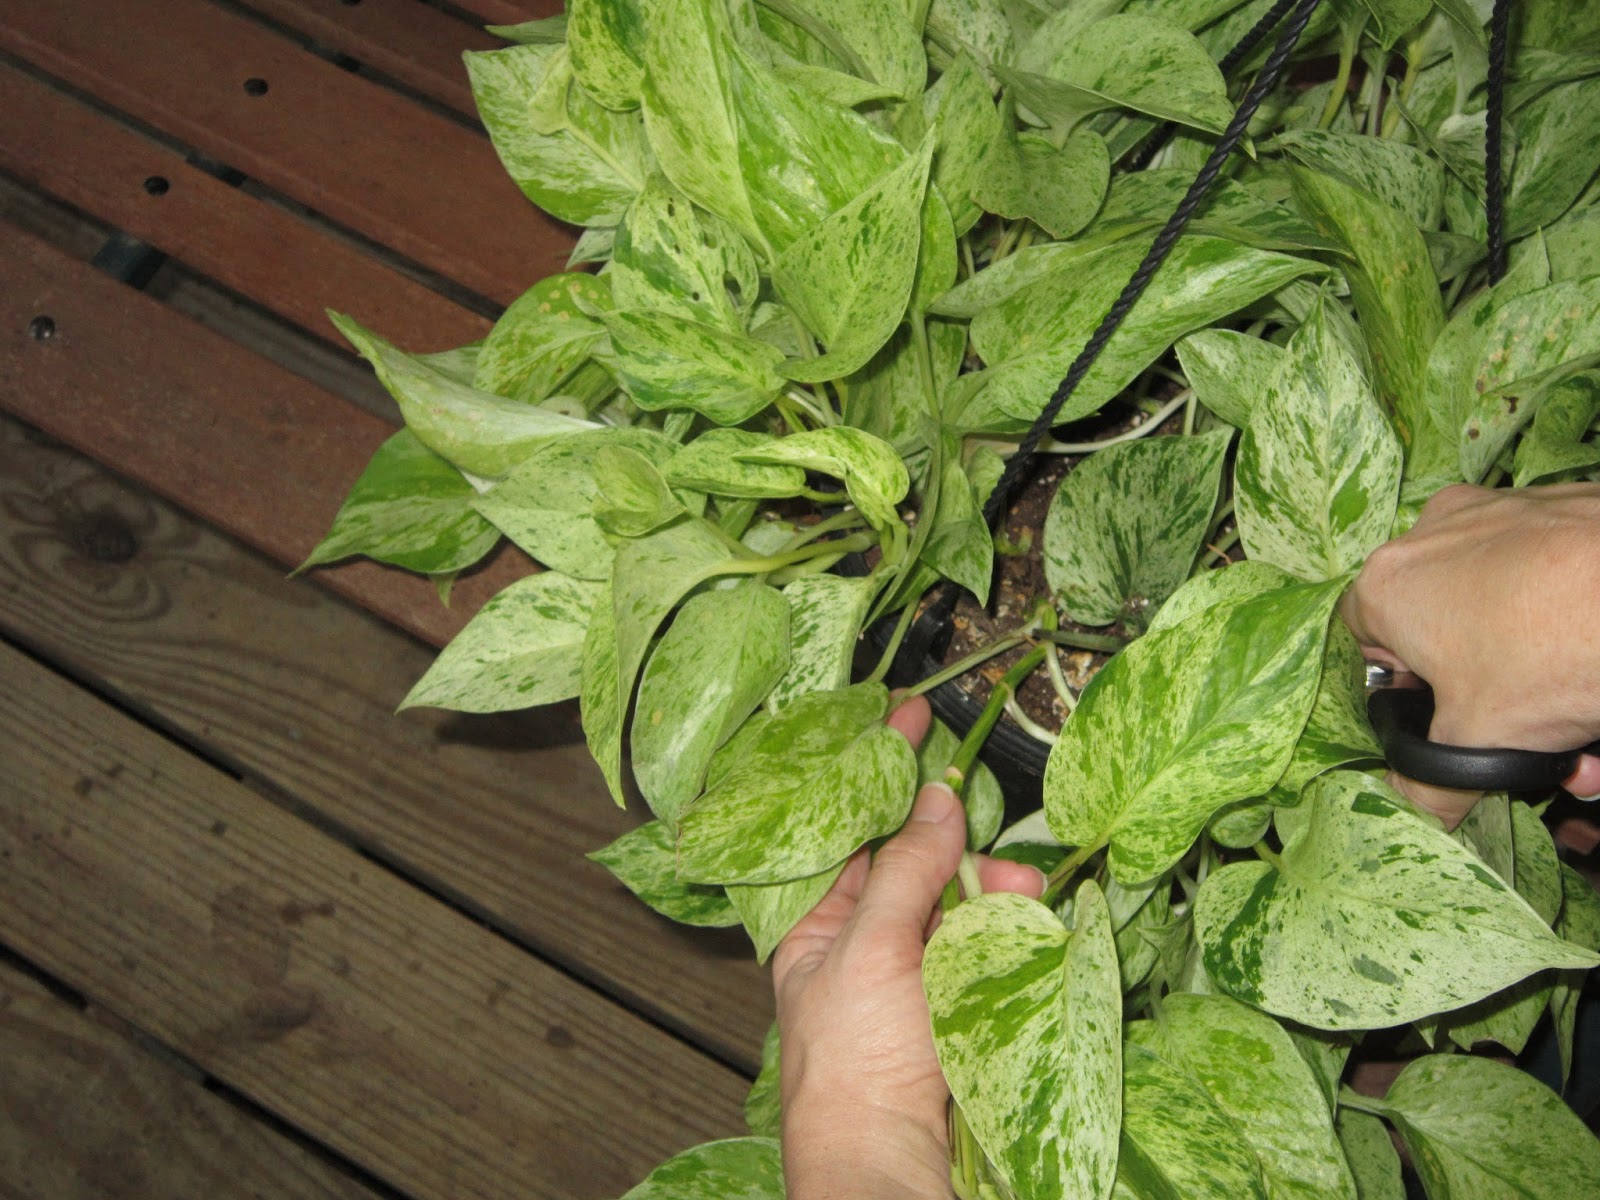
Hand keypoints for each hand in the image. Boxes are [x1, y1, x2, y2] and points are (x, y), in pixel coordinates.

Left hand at [772, 695, 1044, 1199]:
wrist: (888, 1163)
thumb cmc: (854, 1060)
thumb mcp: (872, 950)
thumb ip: (907, 870)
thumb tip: (936, 798)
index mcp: (819, 927)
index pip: (852, 829)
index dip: (881, 772)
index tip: (911, 713)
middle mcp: (862, 946)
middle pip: (915, 866)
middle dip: (961, 849)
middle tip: (1006, 858)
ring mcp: (910, 979)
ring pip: (957, 905)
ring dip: (994, 892)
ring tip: (1027, 898)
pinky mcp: (953, 1008)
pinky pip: (983, 947)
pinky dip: (1007, 930)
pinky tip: (1031, 925)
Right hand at [1341, 483, 1599, 827]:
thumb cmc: (1552, 658)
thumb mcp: (1478, 745)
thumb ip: (1428, 786)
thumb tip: (1418, 810)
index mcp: (1388, 583)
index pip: (1361, 638)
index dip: (1400, 686)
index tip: (1445, 714)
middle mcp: (1434, 530)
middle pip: (1437, 616)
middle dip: (1480, 680)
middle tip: (1521, 722)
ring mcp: (1503, 508)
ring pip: (1499, 595)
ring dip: (1531, 656)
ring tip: (1579, 711)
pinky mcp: (1566, 501)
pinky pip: (1550, 568)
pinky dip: (1568, 611)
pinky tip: (1598, 653)